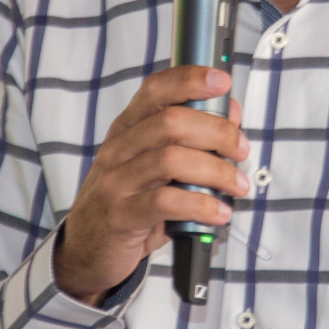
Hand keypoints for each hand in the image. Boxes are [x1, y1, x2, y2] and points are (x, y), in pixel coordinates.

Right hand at [53, 66, 248, 303]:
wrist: (87, 249)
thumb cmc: (129, 201)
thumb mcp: (155, 166)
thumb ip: (189, 140)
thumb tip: (229, 112)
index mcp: (127, 129)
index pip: (156, 90)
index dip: (190, 80)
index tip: (222, 82)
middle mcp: (119, 149)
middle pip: (172, 122)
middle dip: (218, 132)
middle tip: (241, 149)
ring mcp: (117, 181)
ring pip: (172, 159)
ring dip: (216, 171)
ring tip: (237, 185)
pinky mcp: (122, 215)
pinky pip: (167, 202)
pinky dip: (201, 205)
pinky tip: (218, 212)